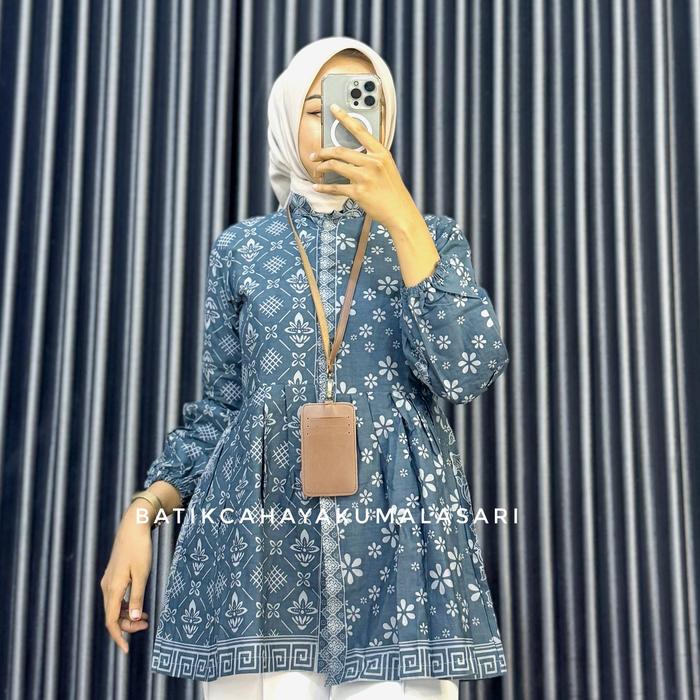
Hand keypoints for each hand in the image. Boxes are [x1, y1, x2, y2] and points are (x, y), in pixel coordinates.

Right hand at [100, 503, 153, 653]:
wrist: (133, 527)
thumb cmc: (139, 549)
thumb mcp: (142, 574)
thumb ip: (137, 597)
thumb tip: (134, 620)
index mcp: (113, 588)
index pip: (111, 621)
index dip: (119, 637)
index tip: (127, 650)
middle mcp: (107, 587)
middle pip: (113, 616)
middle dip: (128, 626)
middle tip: (147, 625)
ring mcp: (109, 581)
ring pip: (114, 607)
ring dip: (128, 616)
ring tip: (146, 617)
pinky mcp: (113, 576)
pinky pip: (117, 598)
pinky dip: (126, 605)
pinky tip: (139, 605)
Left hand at [309, 103, 419, 230]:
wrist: (399, 211)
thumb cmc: (392, 190)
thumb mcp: (387, 167)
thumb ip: (373, 157)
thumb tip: (353, 152)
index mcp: (380, 153)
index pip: (359, 130)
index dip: (344, 118)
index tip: (333, 109)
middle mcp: (372, 162)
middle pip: (340, 150)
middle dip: (323, 152)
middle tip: (315, 154)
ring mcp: (365, 177)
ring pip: (335, 166)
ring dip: (322, 167)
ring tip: (316, 169)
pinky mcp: (358, 192)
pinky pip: (335, 187)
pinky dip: (323, 187)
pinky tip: (317, 186)